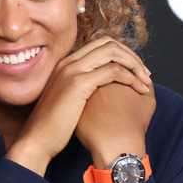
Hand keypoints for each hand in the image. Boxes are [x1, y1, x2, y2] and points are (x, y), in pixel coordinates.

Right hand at [6, 37, 151, 174]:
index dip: (122, 54)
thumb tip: (103, 89)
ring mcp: (72, 70)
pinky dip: (131, 78)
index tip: (135, 71)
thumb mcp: (68, 100)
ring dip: (134, 65)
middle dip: (131, 56)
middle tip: (145, 74)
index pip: (100, 45)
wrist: (37, 139)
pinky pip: (113, 71)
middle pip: (109, 43)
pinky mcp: (78, 83)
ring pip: (113, 52)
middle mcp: (69, 62)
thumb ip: (82, 88)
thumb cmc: (54, 126)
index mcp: (66, 63)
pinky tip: (139, 91)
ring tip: (145, 81)